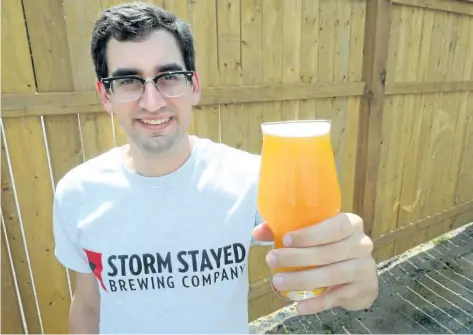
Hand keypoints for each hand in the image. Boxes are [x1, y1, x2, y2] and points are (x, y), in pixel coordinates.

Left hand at [252, 213, 377, 314]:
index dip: (310, 234)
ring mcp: (364, 267)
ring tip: (279, 282)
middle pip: (328, 252)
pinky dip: (317, 303)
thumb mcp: (316, 234)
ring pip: (331, 275)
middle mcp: (361, 244)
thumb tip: (259, 232)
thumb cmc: (331, 246)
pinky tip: (299, 306)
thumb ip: (288, 230)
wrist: (360, 274)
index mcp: (350, 224)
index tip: (285, 239)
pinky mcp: (363, 289)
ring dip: (302, 280)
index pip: (334, 226)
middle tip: (272, 260)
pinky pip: (336, 297)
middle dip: (297, 257)